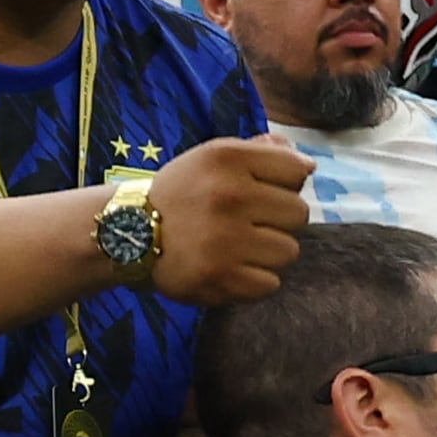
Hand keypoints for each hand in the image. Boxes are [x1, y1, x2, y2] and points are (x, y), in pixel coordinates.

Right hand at [143, 135, 315, 304]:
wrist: (127, 234)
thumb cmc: (182, 193)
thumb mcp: (212, 157)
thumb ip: (261, 152)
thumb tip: (308, 165)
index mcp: (227, 158)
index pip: (297, 171)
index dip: (281, 184)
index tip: (257, 192)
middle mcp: (229, 196)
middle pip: (299, 214)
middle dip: (276, 220)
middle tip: (246, 224)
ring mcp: (225, 239)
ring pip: (288, 252)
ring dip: (267, 254)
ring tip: (236, 248)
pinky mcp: (219, 278)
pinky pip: (270, 284)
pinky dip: (253, 281)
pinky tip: (228, 269)